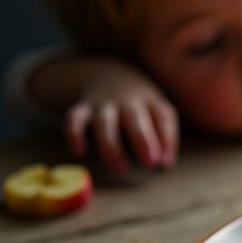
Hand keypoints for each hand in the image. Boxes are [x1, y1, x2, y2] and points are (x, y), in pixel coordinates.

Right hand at [62, 59, 177, 173]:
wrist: (106, 73)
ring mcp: (103, 104)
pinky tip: (79, 151)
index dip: (167, 139)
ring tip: (119, 169)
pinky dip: (74, 133)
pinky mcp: (82, 108)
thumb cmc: (139, 104)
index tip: (164, 162)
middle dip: (142, 140)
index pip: (162, 117)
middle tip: (149, 163)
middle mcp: (127, 101)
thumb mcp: (156, 111)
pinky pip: (75, 119)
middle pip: (134, 118)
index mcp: (150, 101)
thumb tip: (165, 164)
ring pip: (105, 122)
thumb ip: (164, 136)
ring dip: (111, 146)